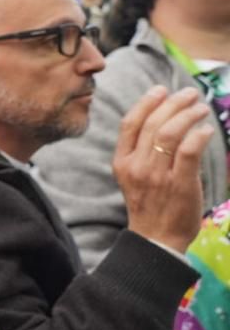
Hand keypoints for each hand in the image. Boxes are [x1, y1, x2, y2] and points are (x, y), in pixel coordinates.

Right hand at [116, 85, 213, 253]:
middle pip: (153, 123)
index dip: (146, 102)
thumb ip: (142, 152)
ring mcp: (158, 175)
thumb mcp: (134, 177)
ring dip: (189, 115)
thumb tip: (162, 120)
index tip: (161, 90)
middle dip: (174, 103)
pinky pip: (189, 151)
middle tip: (190, 94)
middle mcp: (137, 166)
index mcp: (122, 162)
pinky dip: (199, 135)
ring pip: (171, 133)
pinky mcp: (180, 183)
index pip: (130, 124)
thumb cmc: (149, 206)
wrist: (156, 239)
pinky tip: (206, 130)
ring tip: (201, 108)